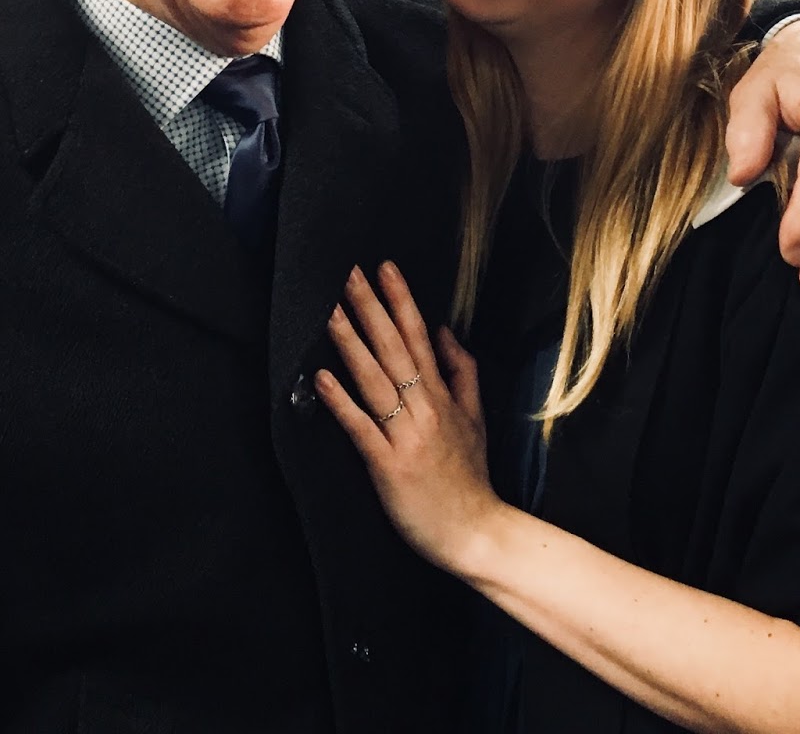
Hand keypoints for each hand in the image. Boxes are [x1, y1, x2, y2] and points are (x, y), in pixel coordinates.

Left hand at [316, 262, 502, 577]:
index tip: (384, 267)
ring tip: (330, 311)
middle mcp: (424, 407)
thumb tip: (444, 331)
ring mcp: (406, 435)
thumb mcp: (475, 417)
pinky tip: (322, 377)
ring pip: (375, 379)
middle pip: (393, 348)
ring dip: (351, 343)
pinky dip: (342, 402)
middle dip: (370, 308)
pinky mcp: (389, 465)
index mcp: (442, 394)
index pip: (418, 336)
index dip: (401, 300)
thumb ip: (462, 371)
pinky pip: (362, 428)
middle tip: (348, 272)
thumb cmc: (470, 477)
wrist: (477, 533)